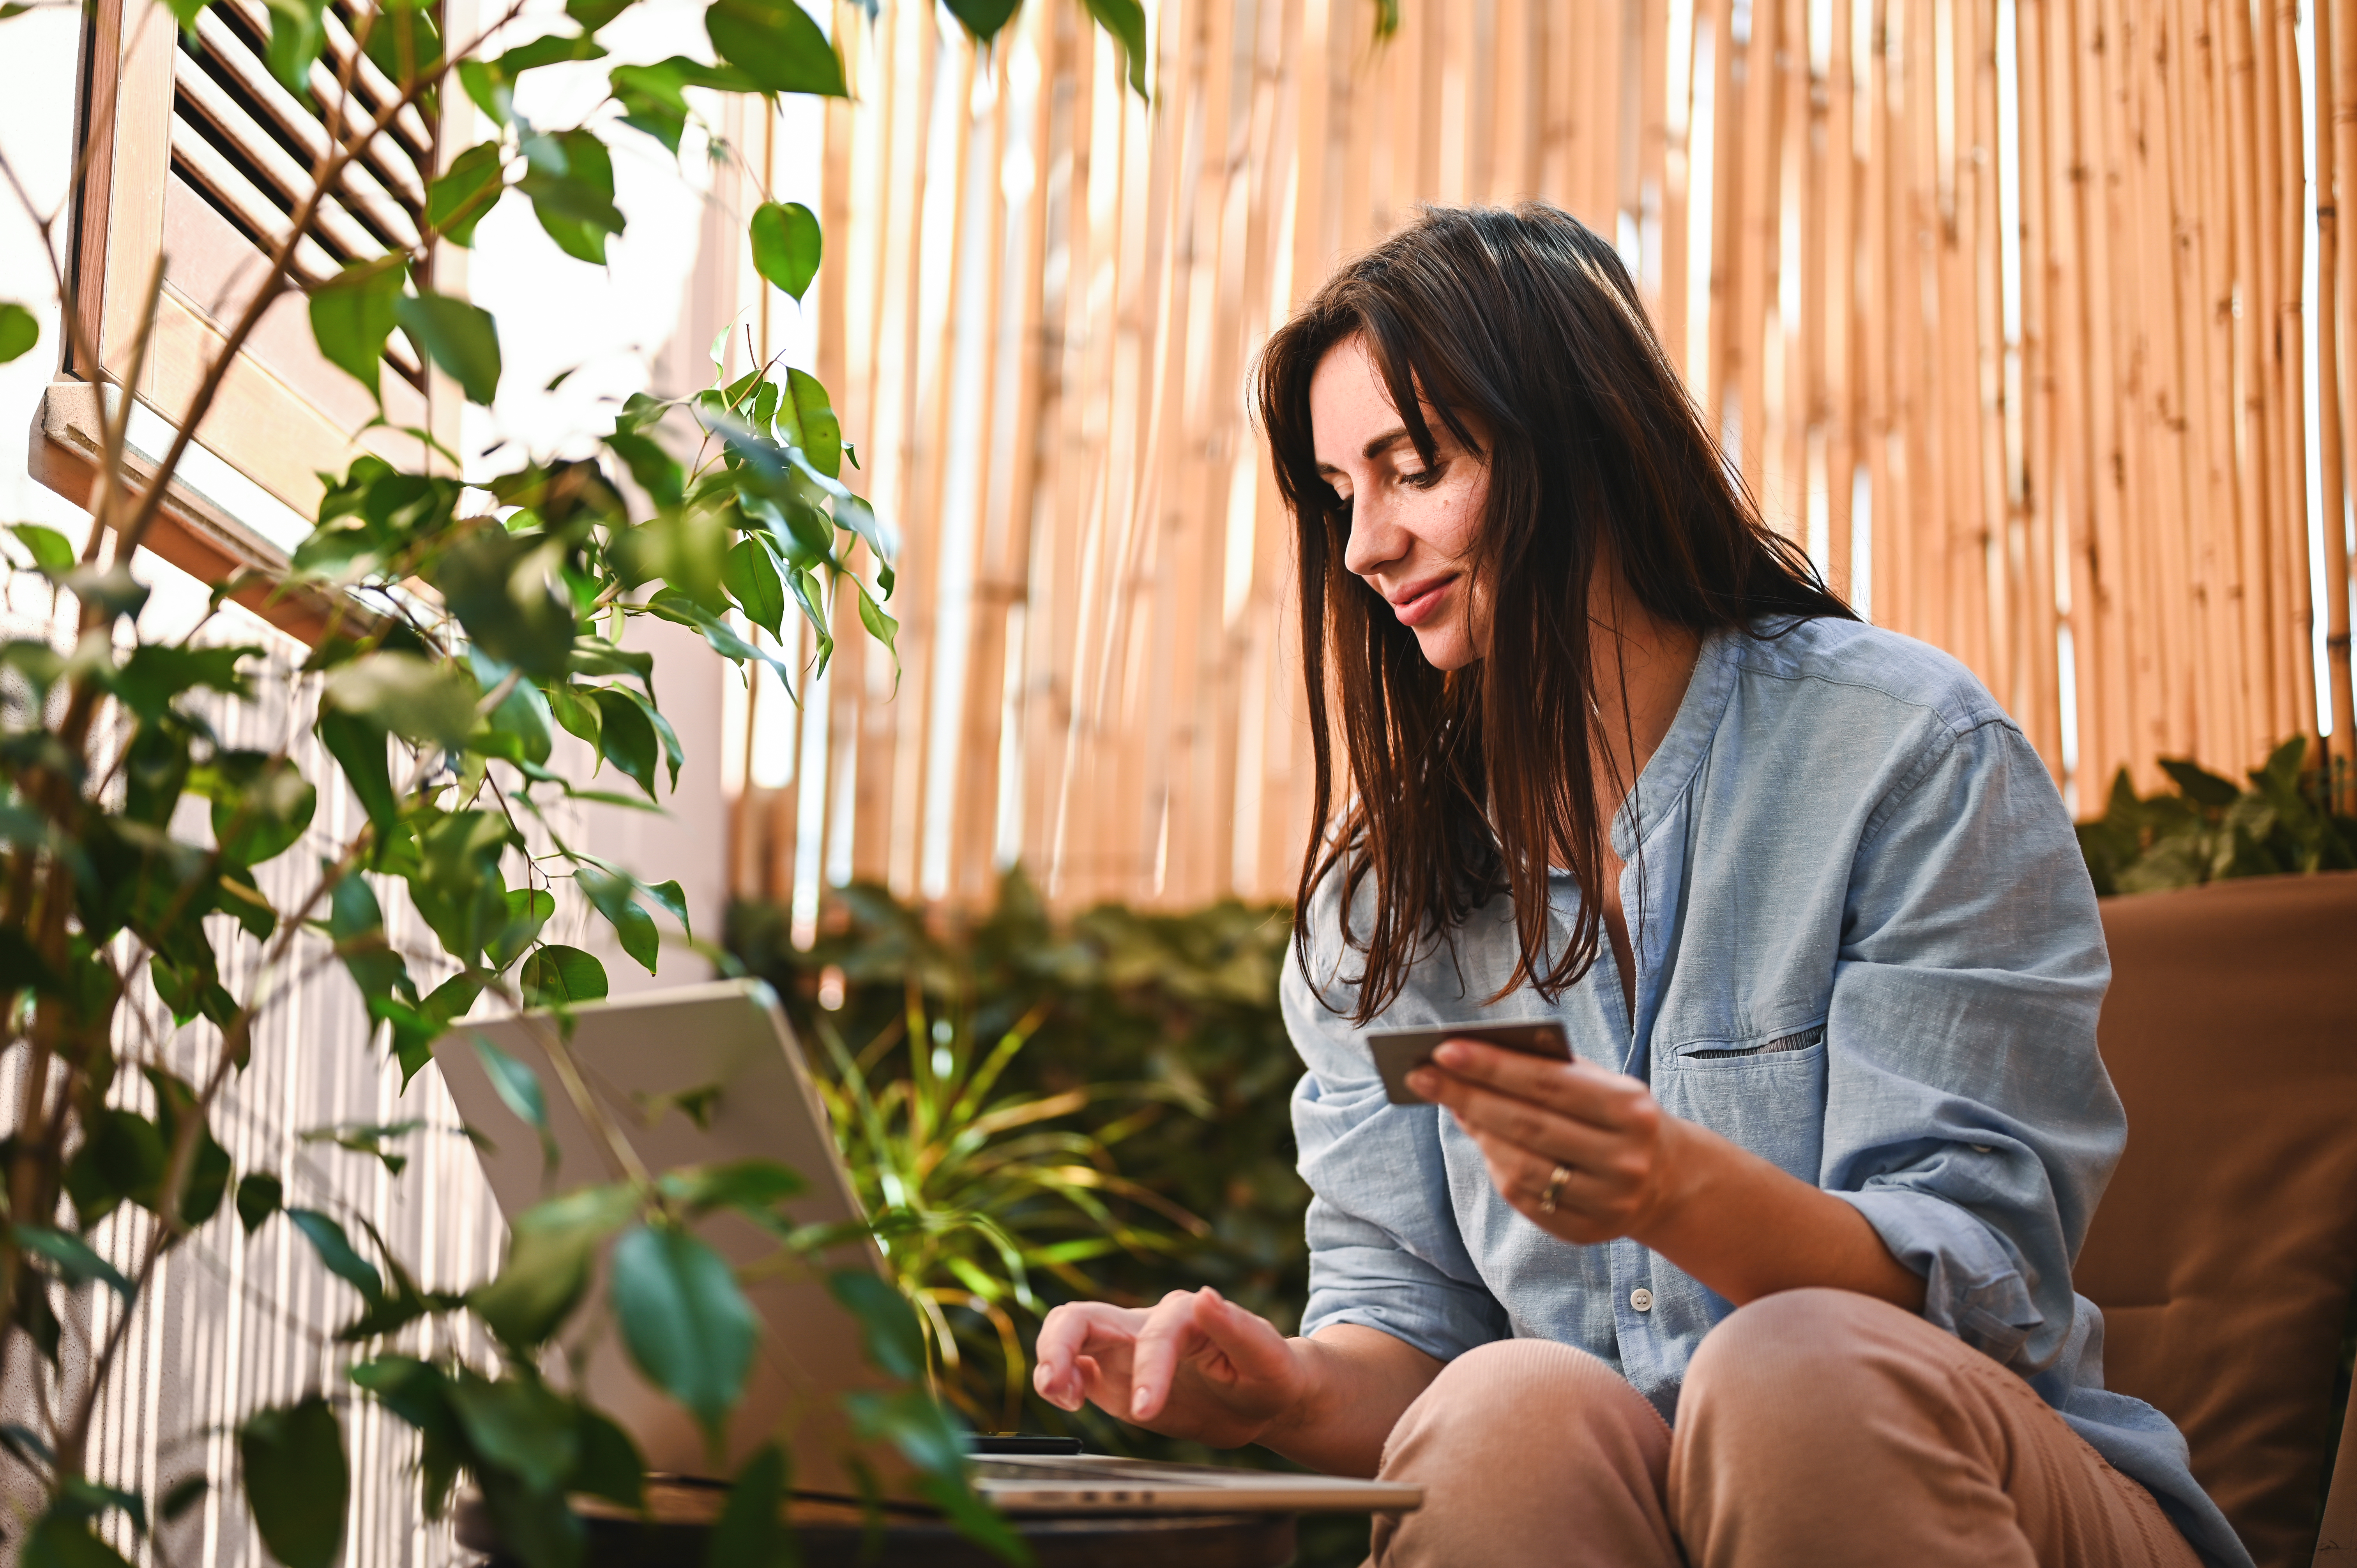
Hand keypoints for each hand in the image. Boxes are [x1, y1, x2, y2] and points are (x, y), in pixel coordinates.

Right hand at [1032, 1287, 1311, 1448]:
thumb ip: (1239, 1329)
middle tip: (1055, 1386)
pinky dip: (1059, 1382)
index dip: (1146, 1370)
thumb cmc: (1271, 1373)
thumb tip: (1205, 1296)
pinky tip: (1067, 1402)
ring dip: (1050, 1360)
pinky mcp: (1113, 1375)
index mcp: (1184, 1315)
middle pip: (1083, 1316)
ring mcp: (1125, 1349)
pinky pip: (1073, 1368)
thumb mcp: (1268, 1358)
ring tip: (1056, 1394)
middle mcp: (1146, 1324)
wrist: (1262, 1398)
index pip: (1152, 1334)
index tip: (1146, 1410)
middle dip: (1060, 1345)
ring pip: (1068, 1334)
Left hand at [1406, 1038, 1694, 1246]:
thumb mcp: (1600, 1084)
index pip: (1548, 1084)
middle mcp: (1623, 1159)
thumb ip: (1546, 1071)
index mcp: (1630, 1109)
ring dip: (1478, 1134)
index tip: (1443, 1050)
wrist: (1668, 1180)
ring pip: (1520, 1168)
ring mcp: (1607, 1201)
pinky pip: (1525, 1200)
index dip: (1493, 1067)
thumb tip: (1468, 1064)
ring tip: (1450, 1104)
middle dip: (1467, 1097)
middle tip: (1420, 1076)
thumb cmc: (1616, 1115)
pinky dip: (1497, 1167)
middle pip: (1527, 1126)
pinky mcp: (1587, 1232)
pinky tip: (1483, 1142)